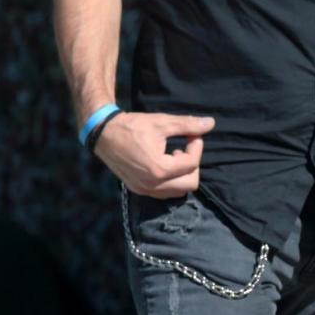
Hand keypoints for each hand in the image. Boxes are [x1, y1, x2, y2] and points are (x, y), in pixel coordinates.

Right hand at [95, 111, 214, 197]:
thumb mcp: (162, 122)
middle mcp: (152, 184)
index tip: (192, 134)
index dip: (197, 146)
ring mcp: (144, 189)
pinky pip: (164, 192)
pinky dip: (171, 181)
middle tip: (185, 148)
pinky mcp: (138, 189)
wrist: (103, 134)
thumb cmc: (132, 126)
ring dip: (183, 175)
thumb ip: (188, 124)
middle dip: (193, 165)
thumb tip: (211, 123)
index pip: (192, 163)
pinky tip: (164, 163)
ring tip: (174, 156)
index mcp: (159, 169)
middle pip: (191, 183)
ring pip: (178, 191)